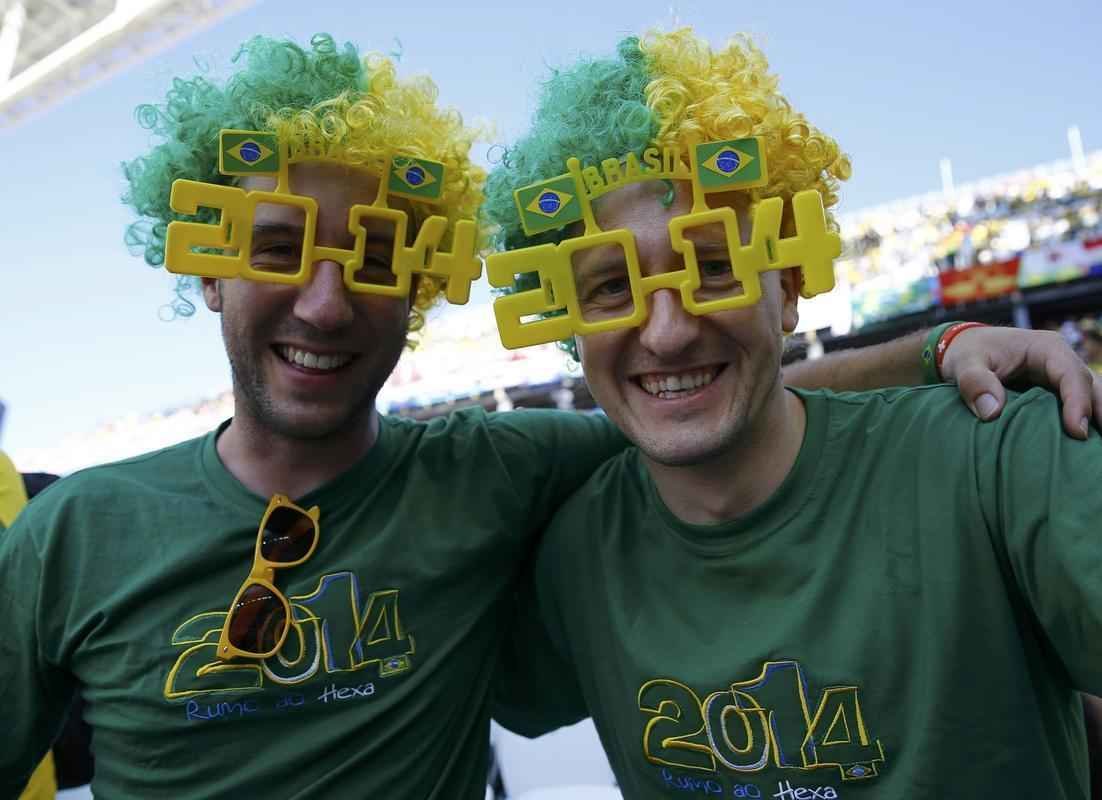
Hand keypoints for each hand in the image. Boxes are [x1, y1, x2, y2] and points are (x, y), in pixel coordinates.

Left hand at [940, 327, 1101, 439]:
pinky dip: (1083, 423)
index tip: (1077, 431)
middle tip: (1094, 447)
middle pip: (1091, 387)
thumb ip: (974, 383)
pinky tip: (1083, 448)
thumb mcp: (965, 363)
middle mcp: (1061, 362)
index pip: (1071, 375)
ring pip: (1090, 397)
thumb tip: (992, 412)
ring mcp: (1061, 379)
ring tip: (1094, 451)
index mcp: (1046, 349)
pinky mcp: (1055, 394)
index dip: (1078, 402)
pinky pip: (1076, 407)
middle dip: (1098, 413)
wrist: (964, 349)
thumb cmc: (968, 353)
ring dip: (1095, 419)